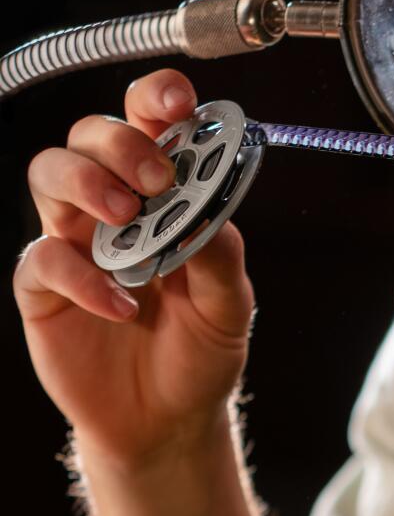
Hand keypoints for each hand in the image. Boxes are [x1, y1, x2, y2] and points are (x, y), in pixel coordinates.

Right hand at [13, 69, 254, 465]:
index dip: (157, 97)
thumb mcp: (230, 302)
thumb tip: (203, 207)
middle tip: (157, 180)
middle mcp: (115, 204)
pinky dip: (83, 277)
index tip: (177, 100)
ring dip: (87, 183)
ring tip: (127, 221)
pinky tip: (123, 306)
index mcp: (166, 193)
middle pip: (91, 133)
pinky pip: (42, 259)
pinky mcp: (43, 289)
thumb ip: (220, 251)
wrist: (168, 418)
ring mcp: (74, 241)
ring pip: (49, 172)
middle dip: (122, 143)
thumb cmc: (201, 347)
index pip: (151, 122)